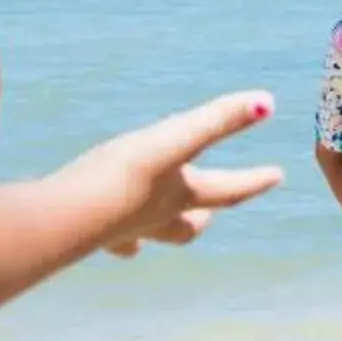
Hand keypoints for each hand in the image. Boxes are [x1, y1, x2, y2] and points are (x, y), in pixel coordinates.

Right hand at [88, 92, 287, 255]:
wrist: (63, 219)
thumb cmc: (122, 178)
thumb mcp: (173, 140)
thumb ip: (218, 121)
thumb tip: (268, 102)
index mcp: (180, 197)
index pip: (228, 190)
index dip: (255, 181)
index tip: (278, 176)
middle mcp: (155, 219)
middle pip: (187, 226)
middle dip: (201, 218)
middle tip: (211, 214)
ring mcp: (121, 230)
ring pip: (146, 236)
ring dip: (156, 230)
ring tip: (155, 223)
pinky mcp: (86, 234)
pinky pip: (102, 238)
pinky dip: (108, 236)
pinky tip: (99, 233)